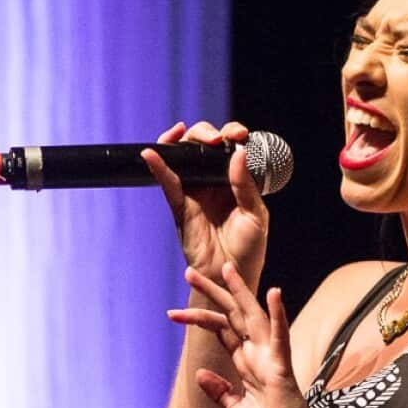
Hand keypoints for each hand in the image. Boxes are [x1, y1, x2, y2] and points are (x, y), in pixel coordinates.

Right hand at [142, 121, 267, 287]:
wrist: (231, 275)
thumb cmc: (249, 247)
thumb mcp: (255, 214)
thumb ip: (245, 185)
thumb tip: (238, 153)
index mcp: (235, 180)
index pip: (230, 148)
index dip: (231, 134)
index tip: (238, 134)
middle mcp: (213, 182)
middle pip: (203, 146)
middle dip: (206, 133)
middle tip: (216, 139)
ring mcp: (195, 192)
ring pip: (182, 158)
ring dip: (181, 141)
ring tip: (184, 133)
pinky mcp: (180, 205)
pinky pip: (167, 183)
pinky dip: (158, 167)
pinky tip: (151, 154)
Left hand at [167, 262, 319, 407]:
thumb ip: (220, 390)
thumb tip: (200, 373)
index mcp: (245, 363)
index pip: (220, 330)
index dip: (198, 316)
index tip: (172, 312)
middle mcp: (257, 355)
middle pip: (232, 315)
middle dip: (212, 292)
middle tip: (189, 270)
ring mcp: (270, 359)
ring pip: (252, 317)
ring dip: (240, 291)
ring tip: (225, 267)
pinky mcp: (281, 368)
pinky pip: (280, 337)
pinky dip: (277, 315)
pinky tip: (274, 293)